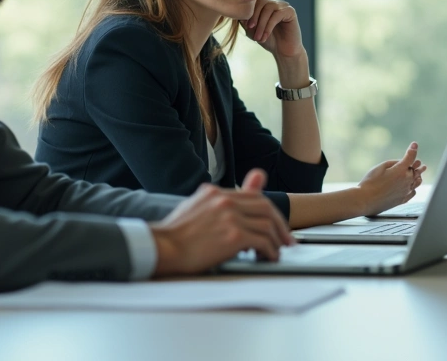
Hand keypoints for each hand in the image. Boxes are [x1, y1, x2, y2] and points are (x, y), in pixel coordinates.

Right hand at [149, 169, 294, 275]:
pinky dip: (270, 251)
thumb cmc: (174, 234)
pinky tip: (268, 258)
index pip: (254, 196)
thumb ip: (220, 198)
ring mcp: (230, 217)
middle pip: (266, 208)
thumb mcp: (196, 206)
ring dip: (276, 241)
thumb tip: (239, 188)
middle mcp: (225, 200)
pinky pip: (263, 241)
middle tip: (285, 240)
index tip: (275, 225)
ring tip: (276, 252)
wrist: (161, 248)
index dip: (269, 212)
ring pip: (267, 224)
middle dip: (280, 225)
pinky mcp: (233, 235)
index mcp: (216, 193)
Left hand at [242, 0, 303, 58]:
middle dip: (254, 15)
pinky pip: (277, 15)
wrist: (283, 51)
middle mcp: (275, 3)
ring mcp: (284, 6)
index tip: (246, 25)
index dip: (249, 11)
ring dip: (261, 24)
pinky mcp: (290, 12)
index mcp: (266, 5)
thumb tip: (239, 13)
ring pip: (268, 8)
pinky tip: (265, 36)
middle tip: (250, 29)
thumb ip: (246, 21)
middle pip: (262, 1)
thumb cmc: (268, 40)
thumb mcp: (253, 30)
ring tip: (258, 37)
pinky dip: (268, 26)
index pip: (255, 0)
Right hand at [356, 142, 426, 216]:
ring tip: (420, 173)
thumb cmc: (370, 182)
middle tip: (420, 163)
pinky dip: (414, 187)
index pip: (410, 157)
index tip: (414, 145)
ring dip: (418, 176)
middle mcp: (406, 181)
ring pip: (416, 182)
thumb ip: (394, 163)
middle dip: (417, 165)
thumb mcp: (381, 167)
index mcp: (401, 171)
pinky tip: (412, 187)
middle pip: (415, 170)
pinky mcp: (402, 200)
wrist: (365, 200)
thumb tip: (402, 163)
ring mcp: (405, 191)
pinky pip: (412, 192)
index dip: (412, 150)